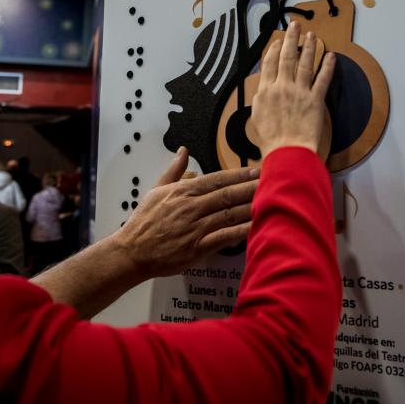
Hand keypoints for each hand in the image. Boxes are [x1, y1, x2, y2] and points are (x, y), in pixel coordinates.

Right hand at [116, 147, 257, 278]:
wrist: (132, 251)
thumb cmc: (144, 222)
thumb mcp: (156, 190)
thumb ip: (174, 171)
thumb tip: (183, 151)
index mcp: (183, 192)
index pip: (217, 179)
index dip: (239, 174)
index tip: (257, 169)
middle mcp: (191, 207)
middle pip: (227, 194)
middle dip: (251, 186)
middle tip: (272, 180)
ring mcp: (195, 227)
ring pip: (229, 214)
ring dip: (251, 206)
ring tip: (271, 200)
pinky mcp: (197, 247)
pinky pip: (224, 237)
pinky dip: (240, 231)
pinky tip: (255, 226)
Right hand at [250, 21, 335, 157]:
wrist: (286, 152)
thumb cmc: (270, 141)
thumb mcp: (256, 118)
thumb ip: (260, 100)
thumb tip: (263, 90)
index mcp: (265, 91)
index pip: (270, 64)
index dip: (275, 49)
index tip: (279, 41)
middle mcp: (282, 87)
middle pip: (287, 57)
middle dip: (291, 38)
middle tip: (295, 25)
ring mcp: (299, 92)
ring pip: (305, 63)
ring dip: (309, 47)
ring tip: (312, 35)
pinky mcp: (315, 100)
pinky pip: (323, 79)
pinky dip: (328, 66)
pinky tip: (331, 56)